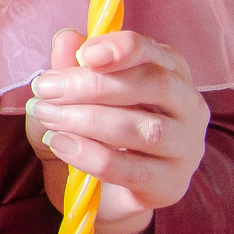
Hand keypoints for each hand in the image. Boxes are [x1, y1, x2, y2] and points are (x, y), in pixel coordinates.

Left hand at [25, 29, 207, 233]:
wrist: (97, 194)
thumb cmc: (87, 133)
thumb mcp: (68, 98)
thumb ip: (70, 69)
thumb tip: (67, 39)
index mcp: (167, 73)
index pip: (154, 52)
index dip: (121, 48)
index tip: (84, 54)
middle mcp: (187, 107)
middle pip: (155, 85)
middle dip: (94, 84)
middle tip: (45, 89)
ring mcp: (185, 148)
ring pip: (147, 128)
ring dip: (89, 120)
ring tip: (48, 117)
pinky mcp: (171, 185)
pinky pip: (135, 170)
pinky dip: (93, 156)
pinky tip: (62, 145)